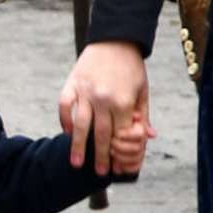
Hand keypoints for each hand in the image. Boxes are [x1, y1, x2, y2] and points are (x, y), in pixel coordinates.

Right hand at [58, 41, 149, 172]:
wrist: (115, 38)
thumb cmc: (132, 66)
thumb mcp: (143, 90)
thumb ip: (143, 115)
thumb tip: (148, 137)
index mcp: (123, 102)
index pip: (119, 134)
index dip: (118, 152)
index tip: (116, 166)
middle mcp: (103, 99)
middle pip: (100, 135)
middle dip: (99, 157)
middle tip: (98, 174)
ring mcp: (85, 92)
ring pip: (79, 125)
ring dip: (77, 146)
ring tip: (76, 164)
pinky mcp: (72, 83)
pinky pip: (65, 106)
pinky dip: (64, 121)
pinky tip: (65, 133)